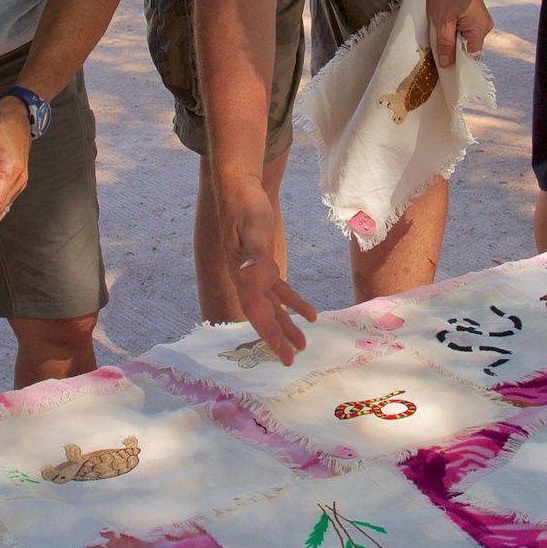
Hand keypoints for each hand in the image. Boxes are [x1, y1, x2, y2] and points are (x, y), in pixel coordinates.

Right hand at [221, 180, 315, 362]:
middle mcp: (246, 279)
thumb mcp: (254, 228)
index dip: (269, 335)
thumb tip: (249, 276)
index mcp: (244, 276)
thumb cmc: (245, 205)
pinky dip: (293, 303)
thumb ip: (254, 254)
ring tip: (302, 344)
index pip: (257, 313)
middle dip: (278, 338)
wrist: (238, 188)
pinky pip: (278, 290)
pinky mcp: (263, 264)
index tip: (283, 355)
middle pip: (264, 315)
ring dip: (286, 325)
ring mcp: (254, 273)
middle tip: (292, 359)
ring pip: (272, 306)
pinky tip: (308, 313)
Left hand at [426, 0, 491, 68]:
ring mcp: (480, 17)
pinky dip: (453, 28)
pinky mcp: (473, 11)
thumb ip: (446, 44)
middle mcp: (484, 25)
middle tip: (437, 46)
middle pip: (468, 46)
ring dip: (451, 36)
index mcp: (480, 29)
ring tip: (439, 32)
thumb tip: (447, 64)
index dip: (457, 61)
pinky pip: (463, 27)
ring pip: (464, 36)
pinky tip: (443, 24)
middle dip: (452, 47)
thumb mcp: (443, 20)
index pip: (470, 56)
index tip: (443, 64)